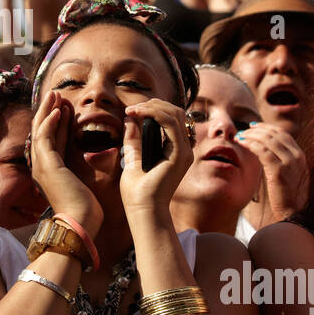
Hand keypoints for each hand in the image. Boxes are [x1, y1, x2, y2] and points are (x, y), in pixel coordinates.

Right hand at [29, 88, 102, 235]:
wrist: (80, 222)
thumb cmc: (85, 208)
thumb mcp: (81, 181)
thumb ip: (79, 166)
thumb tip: (88, 154)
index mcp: (49, 170)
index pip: (50, 139)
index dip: (56, 121)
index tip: (64, 107)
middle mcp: (40, 166)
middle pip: (40, 131)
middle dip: (48, 111)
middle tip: (56, 94)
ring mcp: (41, 165)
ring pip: (40, 130)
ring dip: (48, 110)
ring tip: (56, 95)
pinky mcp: (47, 165)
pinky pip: (45, 137)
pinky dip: (50, 122)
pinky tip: (58, 110)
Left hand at [118, 99, 193, 216]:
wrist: (142, 210)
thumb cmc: (137, 191)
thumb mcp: (132, 157)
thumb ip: (133, 138)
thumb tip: (129, 118)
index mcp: (175, 150)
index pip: (171, 119)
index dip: (153, 108)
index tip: (131, 111)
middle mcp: (183, 149)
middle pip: (175, 113)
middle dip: (153, 104)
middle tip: (132, 109)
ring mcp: (184, 151)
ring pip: (174, 114)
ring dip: (152, 107)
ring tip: (133, 110)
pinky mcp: (179, 154)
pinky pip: (170, 124)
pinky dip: (154, 114)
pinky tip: (138, 113)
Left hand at [234, 120, 307, 221]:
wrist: (294, 213)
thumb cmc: (288, 196)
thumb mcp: (290, 174)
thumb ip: (282, 161)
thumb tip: (267, 150)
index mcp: (300, 155)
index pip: (283, 134)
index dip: (267, 128)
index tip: (254, 127)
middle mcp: (297, 156)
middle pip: (275, 134)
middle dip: (257, 130)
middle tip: (244, 131)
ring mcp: (289, 162)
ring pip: (268, 140)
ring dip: (251, 136)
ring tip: (240, 136)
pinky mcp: (279, 170)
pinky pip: (262, 151)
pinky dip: (251, 144)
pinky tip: (243, 144)